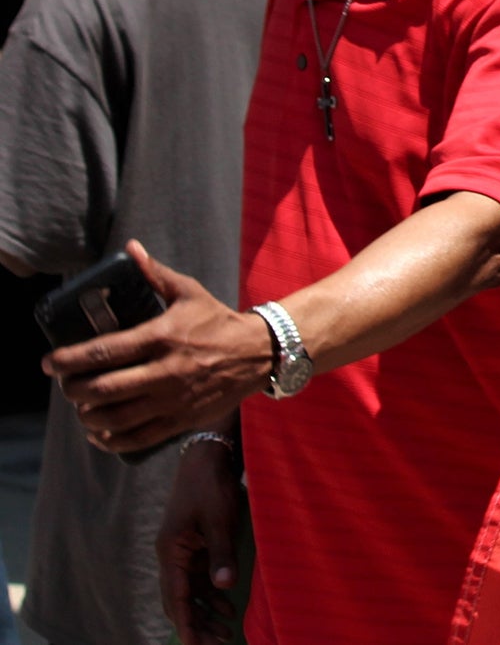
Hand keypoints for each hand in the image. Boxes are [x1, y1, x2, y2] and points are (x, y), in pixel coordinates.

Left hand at [46, 241, 269, 453]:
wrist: (259, 353)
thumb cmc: (217, 321)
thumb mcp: (189, 292)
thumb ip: (155, 273)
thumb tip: (130, 248)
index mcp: (161, 337)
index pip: (104, 352)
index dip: (69, 360)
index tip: (50, 363)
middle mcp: (165, 370)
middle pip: (104, 389)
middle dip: (74, 390)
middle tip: (66, 387)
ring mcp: (174, 399)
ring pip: (117, 418)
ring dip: (89, 417)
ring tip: (82, 409)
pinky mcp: (183, 419)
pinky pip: (138, 438)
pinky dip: (112, 441)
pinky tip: (100, 433)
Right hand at [158, 436, 245, 644]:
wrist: (209, 456)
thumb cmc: (211, 486)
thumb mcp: (220, 520)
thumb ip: (222, 553)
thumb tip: (225, 586)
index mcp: (171, 551)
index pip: (175, 596)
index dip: (185, 622)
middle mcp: (173, 555)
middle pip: (181, 599)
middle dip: (197, 624)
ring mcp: (185, 551)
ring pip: (192, 591)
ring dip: (207, 612)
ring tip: (226, 633)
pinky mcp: (198, 545)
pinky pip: (202, 578)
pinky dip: (213, 594)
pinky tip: (229, 607)